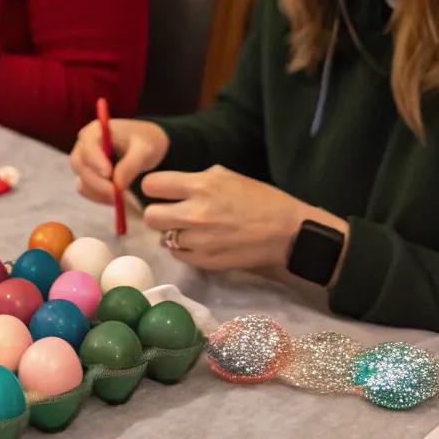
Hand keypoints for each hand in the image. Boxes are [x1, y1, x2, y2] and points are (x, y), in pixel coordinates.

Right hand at [70, 118, 169, 204]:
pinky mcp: (86, 177)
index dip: (95, 160)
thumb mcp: (145, 150)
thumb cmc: (145, 142)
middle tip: (116, 194)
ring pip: (81, 181)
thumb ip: (131, 164)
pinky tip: (116, 199)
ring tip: (120, 198)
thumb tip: (118, 184)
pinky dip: (99, 197)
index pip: (88, 145)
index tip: (109, 174)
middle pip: (80, 165)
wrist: (146, 149)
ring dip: (98, 193)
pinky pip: (86, 191)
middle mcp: (84, 145)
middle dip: (97, 182)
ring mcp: (84, 162)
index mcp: (96, 130)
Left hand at [141, 165, 346, 275]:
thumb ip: (196, 179)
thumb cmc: (260, 199)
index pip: (152, 185)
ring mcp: (199, 241)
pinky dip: (185, 248)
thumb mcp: (227, 176)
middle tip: (171, 213)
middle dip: (158, 213)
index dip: (155, 187)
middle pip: (150, 216)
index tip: (162, 191)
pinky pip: (178, 254)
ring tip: (190, 229)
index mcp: (201, 186)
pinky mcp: (205, 262)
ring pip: (163, 238)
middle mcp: (195, 214)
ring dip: (173, 233)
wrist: (287, 232)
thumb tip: (171, 186)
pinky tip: (201, 242)